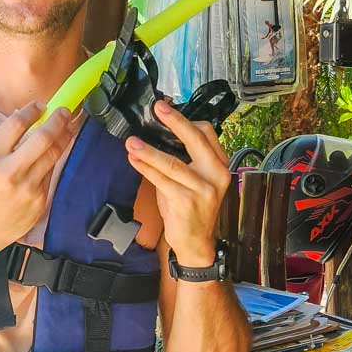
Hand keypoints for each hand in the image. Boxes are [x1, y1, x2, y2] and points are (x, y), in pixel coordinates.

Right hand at [0, 102, 74, 252]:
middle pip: (42, 137)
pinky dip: (54, 159)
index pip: (16, 124)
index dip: (33, 110)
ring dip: (64, 136)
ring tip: (69, 126)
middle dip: (58, 120)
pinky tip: (57, 150)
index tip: (41, 105)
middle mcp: (9, 170)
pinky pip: (51, 172)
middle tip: (65, 111)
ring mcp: (27, 186)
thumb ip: (4, 142)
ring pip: (53, 154)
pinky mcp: (40, 199)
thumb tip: (29, 120)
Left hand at [124, 101, 230, 266]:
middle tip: (158, 109)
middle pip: (195, 140)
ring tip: (132, 142)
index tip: (166, 110)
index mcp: (220, 165)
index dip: (185, 120)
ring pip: (172, 163)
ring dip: (148, 151)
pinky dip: (145, 168)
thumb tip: (158, 134)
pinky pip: (161, 180)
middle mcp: (216, 175)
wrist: (196, 243)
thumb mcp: (194, 180)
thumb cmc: (192, 209)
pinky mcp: (186, 202)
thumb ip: (183, 158)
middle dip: (174, 121)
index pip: (206, 133)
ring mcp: (202, 189)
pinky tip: (134, 160)